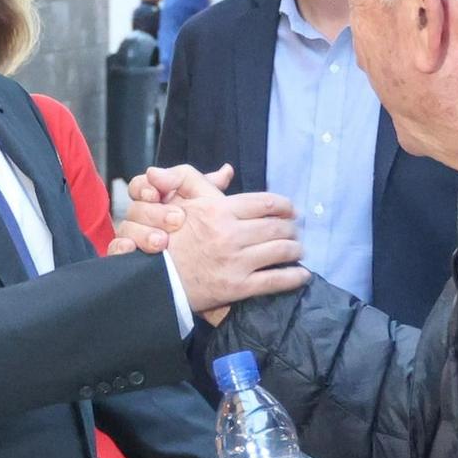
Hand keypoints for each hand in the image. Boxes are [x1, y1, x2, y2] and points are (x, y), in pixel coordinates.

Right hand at [106, 163, 233, 255]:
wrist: (191, 273)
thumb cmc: (198, 234)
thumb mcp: (207, 208)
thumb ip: (209, 188)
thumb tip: (227, 170)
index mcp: (157, 201)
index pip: (141, 185)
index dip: (145, 186)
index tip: (156, 193)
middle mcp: (143, 218)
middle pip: (135, 206)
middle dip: (154, 212)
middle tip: (177, 219)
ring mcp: (133, 238)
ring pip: (126, 228)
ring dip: (143, 233)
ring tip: (162, 242)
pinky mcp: (127, 259)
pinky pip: (116, 250)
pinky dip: (122, 248)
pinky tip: (133, 250)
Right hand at [157, 171, 307, 316]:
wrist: (155, 277)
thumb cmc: (168, 239)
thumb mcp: (182, 203)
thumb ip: (203, 183)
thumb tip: (227, 170)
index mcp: (219, 211)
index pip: (264, 203)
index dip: (284, 205)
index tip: (291, 209)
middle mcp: (230, 234)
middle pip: (277, 226)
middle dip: (292, 228)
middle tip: (296, 230)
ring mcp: (236, 261)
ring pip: (280, 251)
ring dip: (296, 249)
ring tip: (298, 249)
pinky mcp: (237, 287)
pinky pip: (275, 280)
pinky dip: (294, 277)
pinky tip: (301, 275)